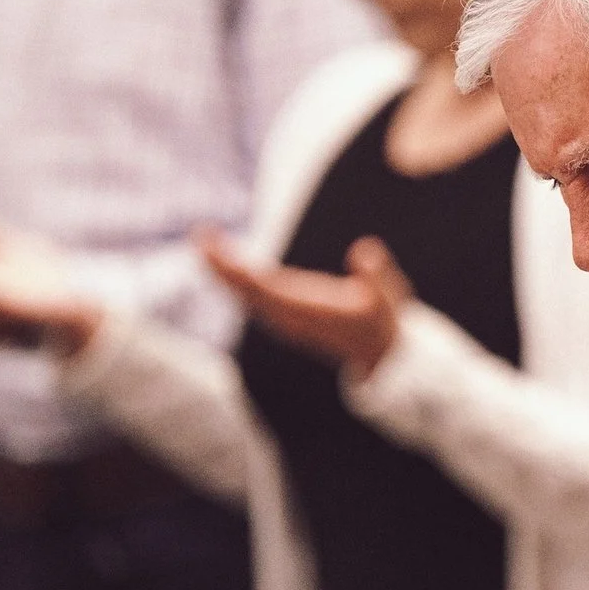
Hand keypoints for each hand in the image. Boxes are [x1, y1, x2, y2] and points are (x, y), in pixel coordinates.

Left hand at [202, 230, 408, 376]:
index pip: (265, 289)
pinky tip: (224, 264)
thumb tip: (364, 251)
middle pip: (246, 292)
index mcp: (309, 310)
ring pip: (245, 295)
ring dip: (223, 271)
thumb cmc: (382, 320)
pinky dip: (235, 279)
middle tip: (200, 236)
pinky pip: (252, 297)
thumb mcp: (388, 297)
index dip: (240, 271)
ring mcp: (285, 319)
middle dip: (221, 266)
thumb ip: (376, 274)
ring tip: (205, 242)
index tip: (220, 251)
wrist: (380, 354)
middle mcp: (290, 317)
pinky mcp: (286, 316)